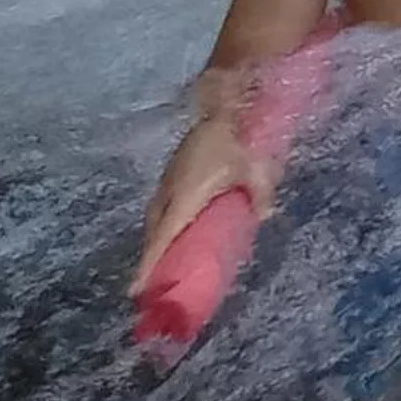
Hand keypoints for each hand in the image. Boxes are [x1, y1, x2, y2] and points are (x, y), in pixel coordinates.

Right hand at [131, 117, 277, 293]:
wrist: (218, 109)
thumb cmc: (235, 140)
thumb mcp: (253, 168)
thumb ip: (260, 194)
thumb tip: (265, 216)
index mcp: (185, 197)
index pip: (163, 239)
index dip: (149, 265)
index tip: (136, 290)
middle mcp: (168, 194)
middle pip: (154, 234)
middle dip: (150, 260)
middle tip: (148, 288)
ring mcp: (165, 184)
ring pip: (155, 221)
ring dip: (155, 243)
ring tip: (159, 267)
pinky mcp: (169, 177)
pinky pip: (160, 210)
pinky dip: (162, 227)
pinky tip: (173, 234)